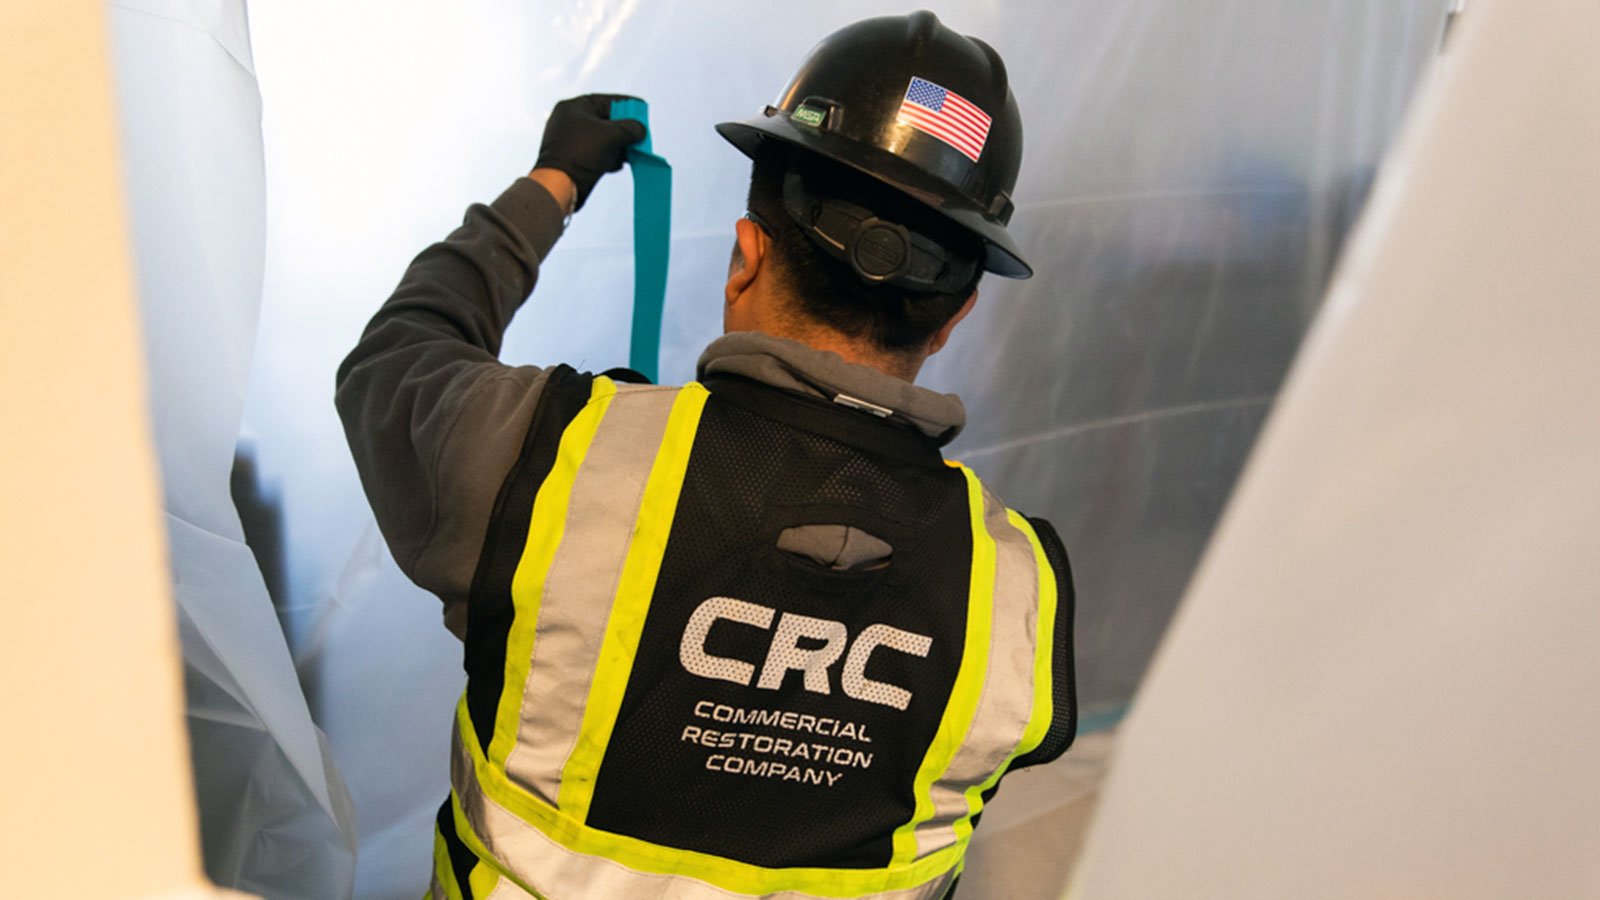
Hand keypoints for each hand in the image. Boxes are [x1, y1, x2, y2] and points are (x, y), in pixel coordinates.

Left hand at [532, 94, 647, 211]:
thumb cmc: (580, 153)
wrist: (559, 186)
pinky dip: (609, 157)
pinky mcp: (573, 159)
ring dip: (618, 145)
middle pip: (604, 120)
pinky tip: (619, 164)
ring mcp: (570, 141)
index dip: (625, 104)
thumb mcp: (611, 135)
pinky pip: (595, 153)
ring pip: (601, 139)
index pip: (605, 101)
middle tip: (640, 133)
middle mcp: (569, 122)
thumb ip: (630, 128)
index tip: (641, 107)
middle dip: (624, 129)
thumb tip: (640, 129)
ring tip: (633, 151)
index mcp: (573, 108)